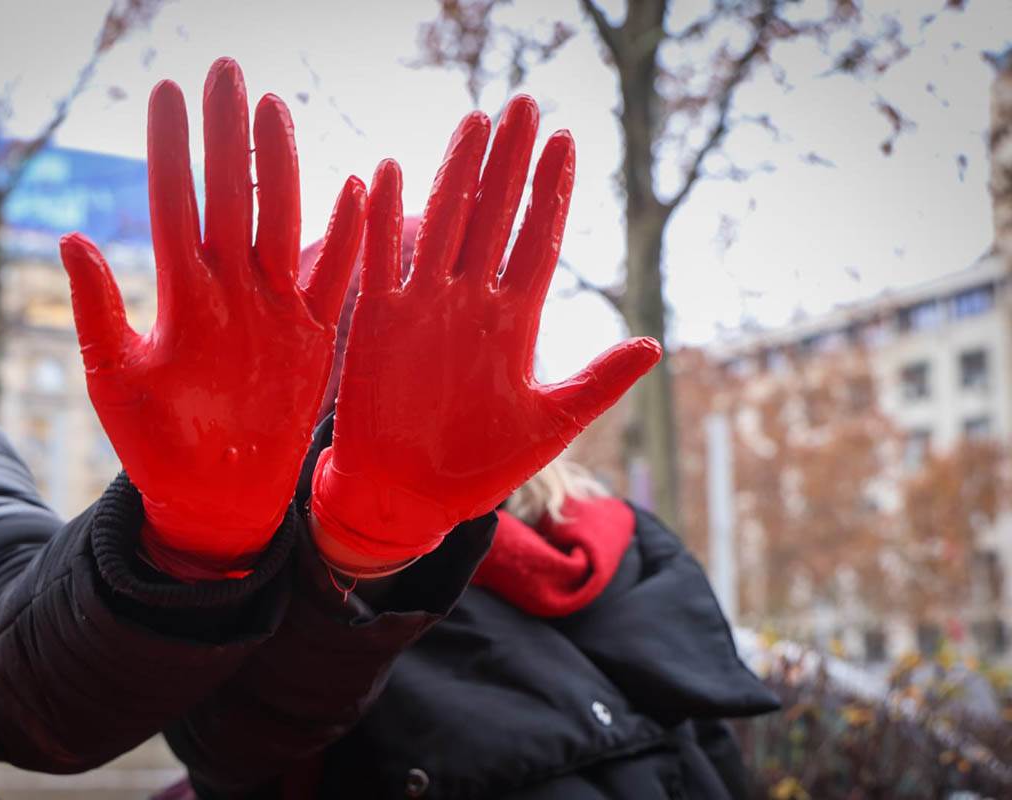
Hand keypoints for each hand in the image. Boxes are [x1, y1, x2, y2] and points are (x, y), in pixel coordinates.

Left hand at [60, 58, 365, 576]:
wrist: (216, 498)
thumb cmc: (157, 446)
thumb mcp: (116, 380)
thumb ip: (100, 312)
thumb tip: (72, 239)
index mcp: (183, 297)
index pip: (176, 205)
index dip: (173, 150)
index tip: (167, 93)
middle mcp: (231, 291)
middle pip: (231, 197)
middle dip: (226, 135)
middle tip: (224, 70)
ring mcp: (275, 310)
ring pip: (281, 224)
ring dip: (280, 168)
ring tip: (273, 109)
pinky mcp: (313, 338)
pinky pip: (335, 281)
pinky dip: (348, 240)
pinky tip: (354, 189)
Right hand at [310, 95, 660, 567]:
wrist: (408, 498)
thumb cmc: (478, 468)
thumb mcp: (550, 425)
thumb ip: (597, 382)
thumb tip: (653, 343)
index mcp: (513, 323)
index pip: (537, 241)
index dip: (550, 193)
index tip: (565, 142)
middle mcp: (470, 304)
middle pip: (494, 217)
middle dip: (510, 162)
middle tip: (525, 103)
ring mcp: (422, 308)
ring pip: (442, 225)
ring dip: (458, 174)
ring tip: (475, 121)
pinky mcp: (378, 323)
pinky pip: (378, 263)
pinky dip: (377, 221)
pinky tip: (382, 173)